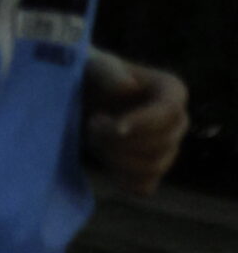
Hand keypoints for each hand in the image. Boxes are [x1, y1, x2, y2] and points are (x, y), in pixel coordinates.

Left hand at [85, 51, 188, 194]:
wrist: (76, 94)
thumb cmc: (87, 73)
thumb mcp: (92, 65)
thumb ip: (107, 71)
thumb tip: (128, 88)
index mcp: (171, 90)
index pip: (169, 112)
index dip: (143, 123)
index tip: (114, 127)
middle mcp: (177, 121)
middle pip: (161, 144)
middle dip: (120, 139)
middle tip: (92, 124)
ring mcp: (167, 149)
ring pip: (152, 167)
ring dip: (115, 157)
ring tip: (93, 136)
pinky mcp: (150, 169)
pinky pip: (144, 187)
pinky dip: (120, 178)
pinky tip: (104, 159)